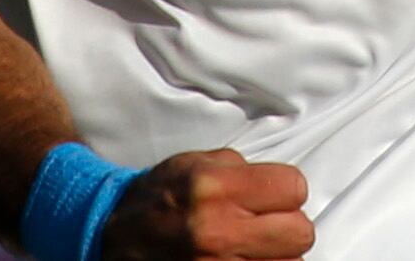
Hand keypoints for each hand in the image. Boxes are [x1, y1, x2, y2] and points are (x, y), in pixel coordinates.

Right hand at [96, 149, 310, 259]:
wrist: (113, 235)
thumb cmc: (161, 196)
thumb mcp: (197, 163)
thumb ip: (244, 169)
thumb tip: (284, 186)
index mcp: (214, 188)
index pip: (294, 189)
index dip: (286, 190)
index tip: (273, 194)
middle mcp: (217, 231)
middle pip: (300, 233)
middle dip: (287, 225)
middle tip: (266, 224)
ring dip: (277, 254)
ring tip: (252, 246)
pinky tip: (244, 259)